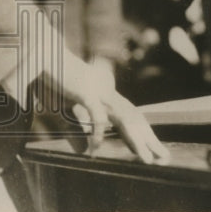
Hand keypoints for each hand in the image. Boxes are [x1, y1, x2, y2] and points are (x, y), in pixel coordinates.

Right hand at [47, 52, 168, 164]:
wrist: (46, 53)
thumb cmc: (55, 80)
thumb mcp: (66, 109)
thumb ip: (76, 129)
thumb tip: (84, 151)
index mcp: (107, 95)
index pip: (130, 116)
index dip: (143, 133)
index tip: (153, 149)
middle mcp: (108, 93)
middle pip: (134, 119)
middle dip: (149, 140)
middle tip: (163, 158)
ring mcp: (100, 92)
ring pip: (123, 119)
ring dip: (135, 140)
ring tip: (146, 158)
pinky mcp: (86, 92)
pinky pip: (97, 115)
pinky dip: (98, 133)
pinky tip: (96, 149)